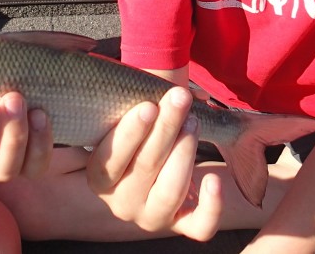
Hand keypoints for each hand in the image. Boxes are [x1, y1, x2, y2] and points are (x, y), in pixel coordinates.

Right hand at [86, 86, 222, 239]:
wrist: (151, 169)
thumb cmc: (136, 137)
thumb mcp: (121, 125)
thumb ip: (128, 109)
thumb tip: (161, 88)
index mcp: (99, 178)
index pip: (109, 160)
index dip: (129, 134)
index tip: (149, 106)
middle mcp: (122, 203)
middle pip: (144, 168)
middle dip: (165, 129)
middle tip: (180, 99)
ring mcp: (152, 217)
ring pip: (170, 192)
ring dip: (184, 153)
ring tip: (193, 122)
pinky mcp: (181, 224)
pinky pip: (198, 226)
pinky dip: (211, 205)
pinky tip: (215, 178)